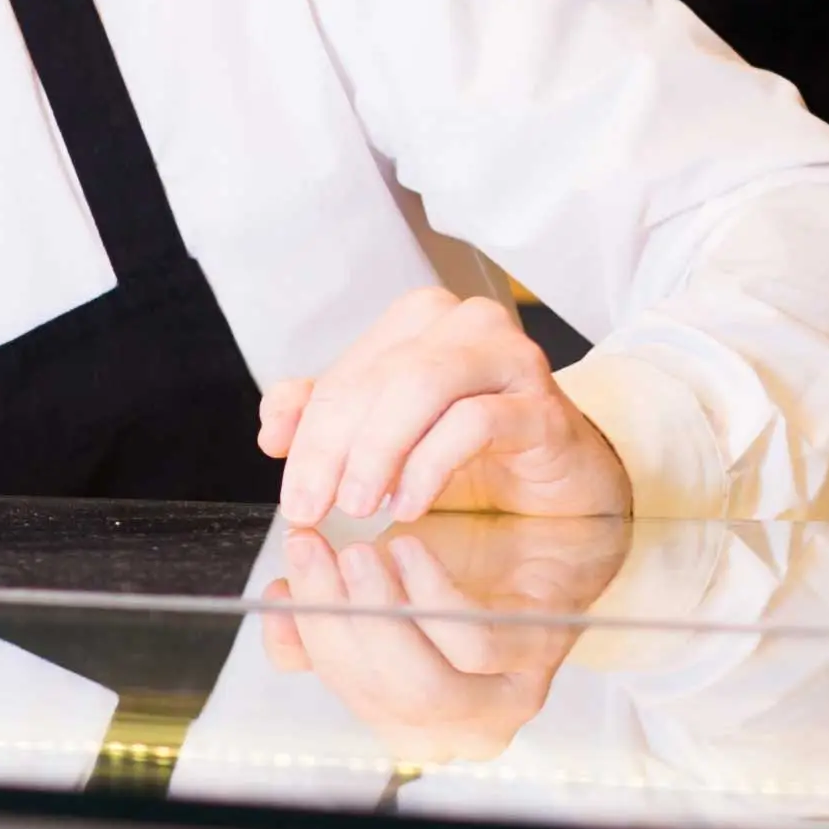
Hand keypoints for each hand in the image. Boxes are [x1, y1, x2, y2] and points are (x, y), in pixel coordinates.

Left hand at [258, 288, 630, 527]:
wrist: (555, 480)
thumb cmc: (470, 452)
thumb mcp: (385, 436)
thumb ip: (325, 421)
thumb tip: (273, 429)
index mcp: (418, 321)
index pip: (342, 378)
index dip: (308, 440)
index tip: (294, 498)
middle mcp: (465, 324)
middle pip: (377, 379)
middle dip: (334, 450)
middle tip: (314, 508)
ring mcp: (510, 358)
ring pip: (422, 385)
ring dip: (379, 451)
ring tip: (359, 506)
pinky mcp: (543, 405)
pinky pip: (475, 422)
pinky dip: (431, 465)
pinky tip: (409, 505)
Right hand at [259, 515, 628, 766]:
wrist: (548, 535)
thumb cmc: (461, 574)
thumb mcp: (381, 601)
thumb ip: (325, 621)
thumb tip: (279, 615)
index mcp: (413, 726)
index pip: (345, 693)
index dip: (305, 642)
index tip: (281, 587)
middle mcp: (461, 731)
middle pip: (380, 696)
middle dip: (336, 622)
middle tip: (313, 551)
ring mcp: (507, 701)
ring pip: (424, 688)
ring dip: (379, 615)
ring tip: (357, 553)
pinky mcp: (540, 658)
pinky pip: (474, 646)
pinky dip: (431, 596)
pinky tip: (409, 551)